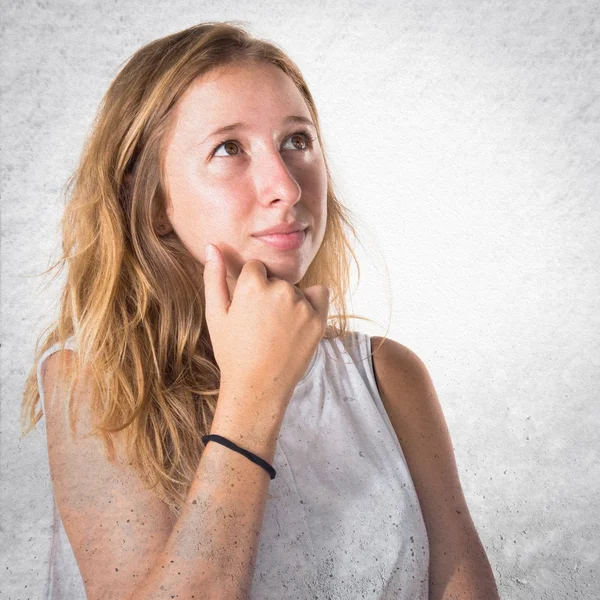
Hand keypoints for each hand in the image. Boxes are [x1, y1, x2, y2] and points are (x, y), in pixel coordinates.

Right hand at [202, 243, 329, 401]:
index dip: (250, 287)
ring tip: (278, 330)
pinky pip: (320, 293)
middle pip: (276, 278)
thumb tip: (212, 246)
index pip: (255, 268)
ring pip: (295, 289)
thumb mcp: (216, 314)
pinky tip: (300, 319)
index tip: (248, 309)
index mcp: (251, 285)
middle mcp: (279, 289)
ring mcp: (302, 304)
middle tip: (261, 324)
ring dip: (289, 301)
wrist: (258, 387)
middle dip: (269, 294)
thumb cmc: (232, 352)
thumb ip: (214, 277)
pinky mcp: (319, 319)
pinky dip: (313, 301)